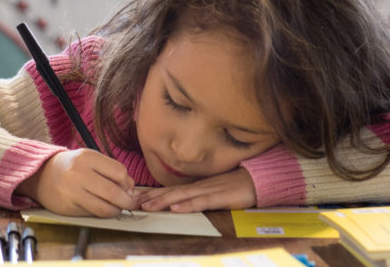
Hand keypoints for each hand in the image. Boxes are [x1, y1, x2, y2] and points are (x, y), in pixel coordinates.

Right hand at [16, 149, 134, 216]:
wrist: (41, 175)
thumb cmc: (72, 167)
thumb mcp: (91, 160)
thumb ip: (111, 171)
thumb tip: (131, 189)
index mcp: (87, 157)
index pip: (119, 172)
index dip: (128, 183)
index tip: (128, 188)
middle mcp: (78, 173)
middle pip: (113, 192)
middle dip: (126, 201)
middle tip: (128, 203)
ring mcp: (71, 191)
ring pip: (104, 207)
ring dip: (116, 210)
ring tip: (116, 208)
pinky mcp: (67, 207)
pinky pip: (92, 214)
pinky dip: (102, 214)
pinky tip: (101, 208)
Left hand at [135, 168, 256, 212]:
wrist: (257, 180)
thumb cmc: (235, 186)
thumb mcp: (213, 191)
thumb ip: (198, 196)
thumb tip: (180, 204)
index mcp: (196, 186)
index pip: (170, 190)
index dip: (152, 194)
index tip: (135, 198)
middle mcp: (199, 187)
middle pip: (171, 192)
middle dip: (151, 198)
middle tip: (132, 203)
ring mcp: (209, 191)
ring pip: (182, 197)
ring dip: (163, 201)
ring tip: (148, 207)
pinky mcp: (220, 197)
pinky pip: (201, 202)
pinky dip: (187, 205)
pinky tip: (176, 209)